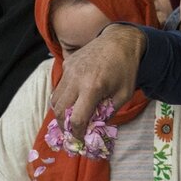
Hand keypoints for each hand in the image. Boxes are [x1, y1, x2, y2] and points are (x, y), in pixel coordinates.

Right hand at [49, 24, 145, 142]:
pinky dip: (63, 97)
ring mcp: (69, 70)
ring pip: (54, 99)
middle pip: (59, 111)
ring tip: (70, 119)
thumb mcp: (123, 95)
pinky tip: (75, 98)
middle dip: (64, 126)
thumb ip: (108, 113)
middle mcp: (75, 79)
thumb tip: (94, 127)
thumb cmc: (126, 69)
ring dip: (60, 113)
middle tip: (72, 133)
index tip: (80, 140)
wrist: (120, 40)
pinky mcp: (67, 64)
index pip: (76, 119)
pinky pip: (60, 86)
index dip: (76, 134)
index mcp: (92, 88)